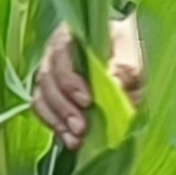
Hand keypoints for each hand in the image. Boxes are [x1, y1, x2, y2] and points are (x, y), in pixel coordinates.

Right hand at [27, 17, 146, 152]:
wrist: (130, 58)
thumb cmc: (130, 50)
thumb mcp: (134, 54)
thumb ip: (126, 67)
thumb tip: (114, 85)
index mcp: (72, 35)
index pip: (60, 55)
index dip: (69, 80)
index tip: (87, 101)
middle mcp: (55, 52)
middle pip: (47, 79)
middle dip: (63, 106)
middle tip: (81, 128)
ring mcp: (51, 73)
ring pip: (41, 96)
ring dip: (57, 119)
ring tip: (75, 139)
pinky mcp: (51, 94)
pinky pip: (42, 109)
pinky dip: (54, 125)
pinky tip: (69, 140)